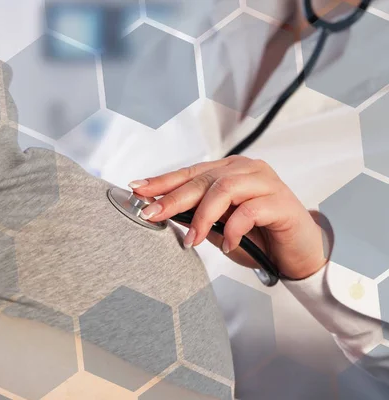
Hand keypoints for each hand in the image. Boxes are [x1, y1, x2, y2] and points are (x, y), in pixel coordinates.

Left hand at [130, 155, 328, 279]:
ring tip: (192, 240)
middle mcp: (246, 170)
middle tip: (151, 214)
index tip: (137, 189)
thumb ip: (196, 216)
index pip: (189, 173)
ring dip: (202, 217)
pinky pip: (249, 211)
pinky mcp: (281, 201)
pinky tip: (228, 245)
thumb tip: (160, 212)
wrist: (298, 255)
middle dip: (172, 198)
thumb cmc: (258, 238)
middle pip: (202, 180)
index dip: (162, 181)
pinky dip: (233, 229)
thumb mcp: (218, 228)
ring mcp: (265, 182)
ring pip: (224, 189)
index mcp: (229, 170)